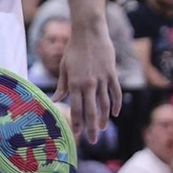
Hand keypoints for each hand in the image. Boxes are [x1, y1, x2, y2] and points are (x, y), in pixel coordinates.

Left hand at [56, 19, 122, 142]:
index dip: (77, 123)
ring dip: (104, 118)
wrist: (89, 32)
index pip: (77, 108)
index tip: (77, 134)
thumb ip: (62, 86)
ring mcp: (102, 79)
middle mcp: (89, 84)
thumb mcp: (64, 68)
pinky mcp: (111, 74)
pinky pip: (116, 92)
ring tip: (102, 129)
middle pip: (91, 111)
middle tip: (92, 141)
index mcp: (75, 83)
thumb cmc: (74, 50)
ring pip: (105, 104)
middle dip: (91, 128)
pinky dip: (116, 104)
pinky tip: (115, 113)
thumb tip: (56, 101)